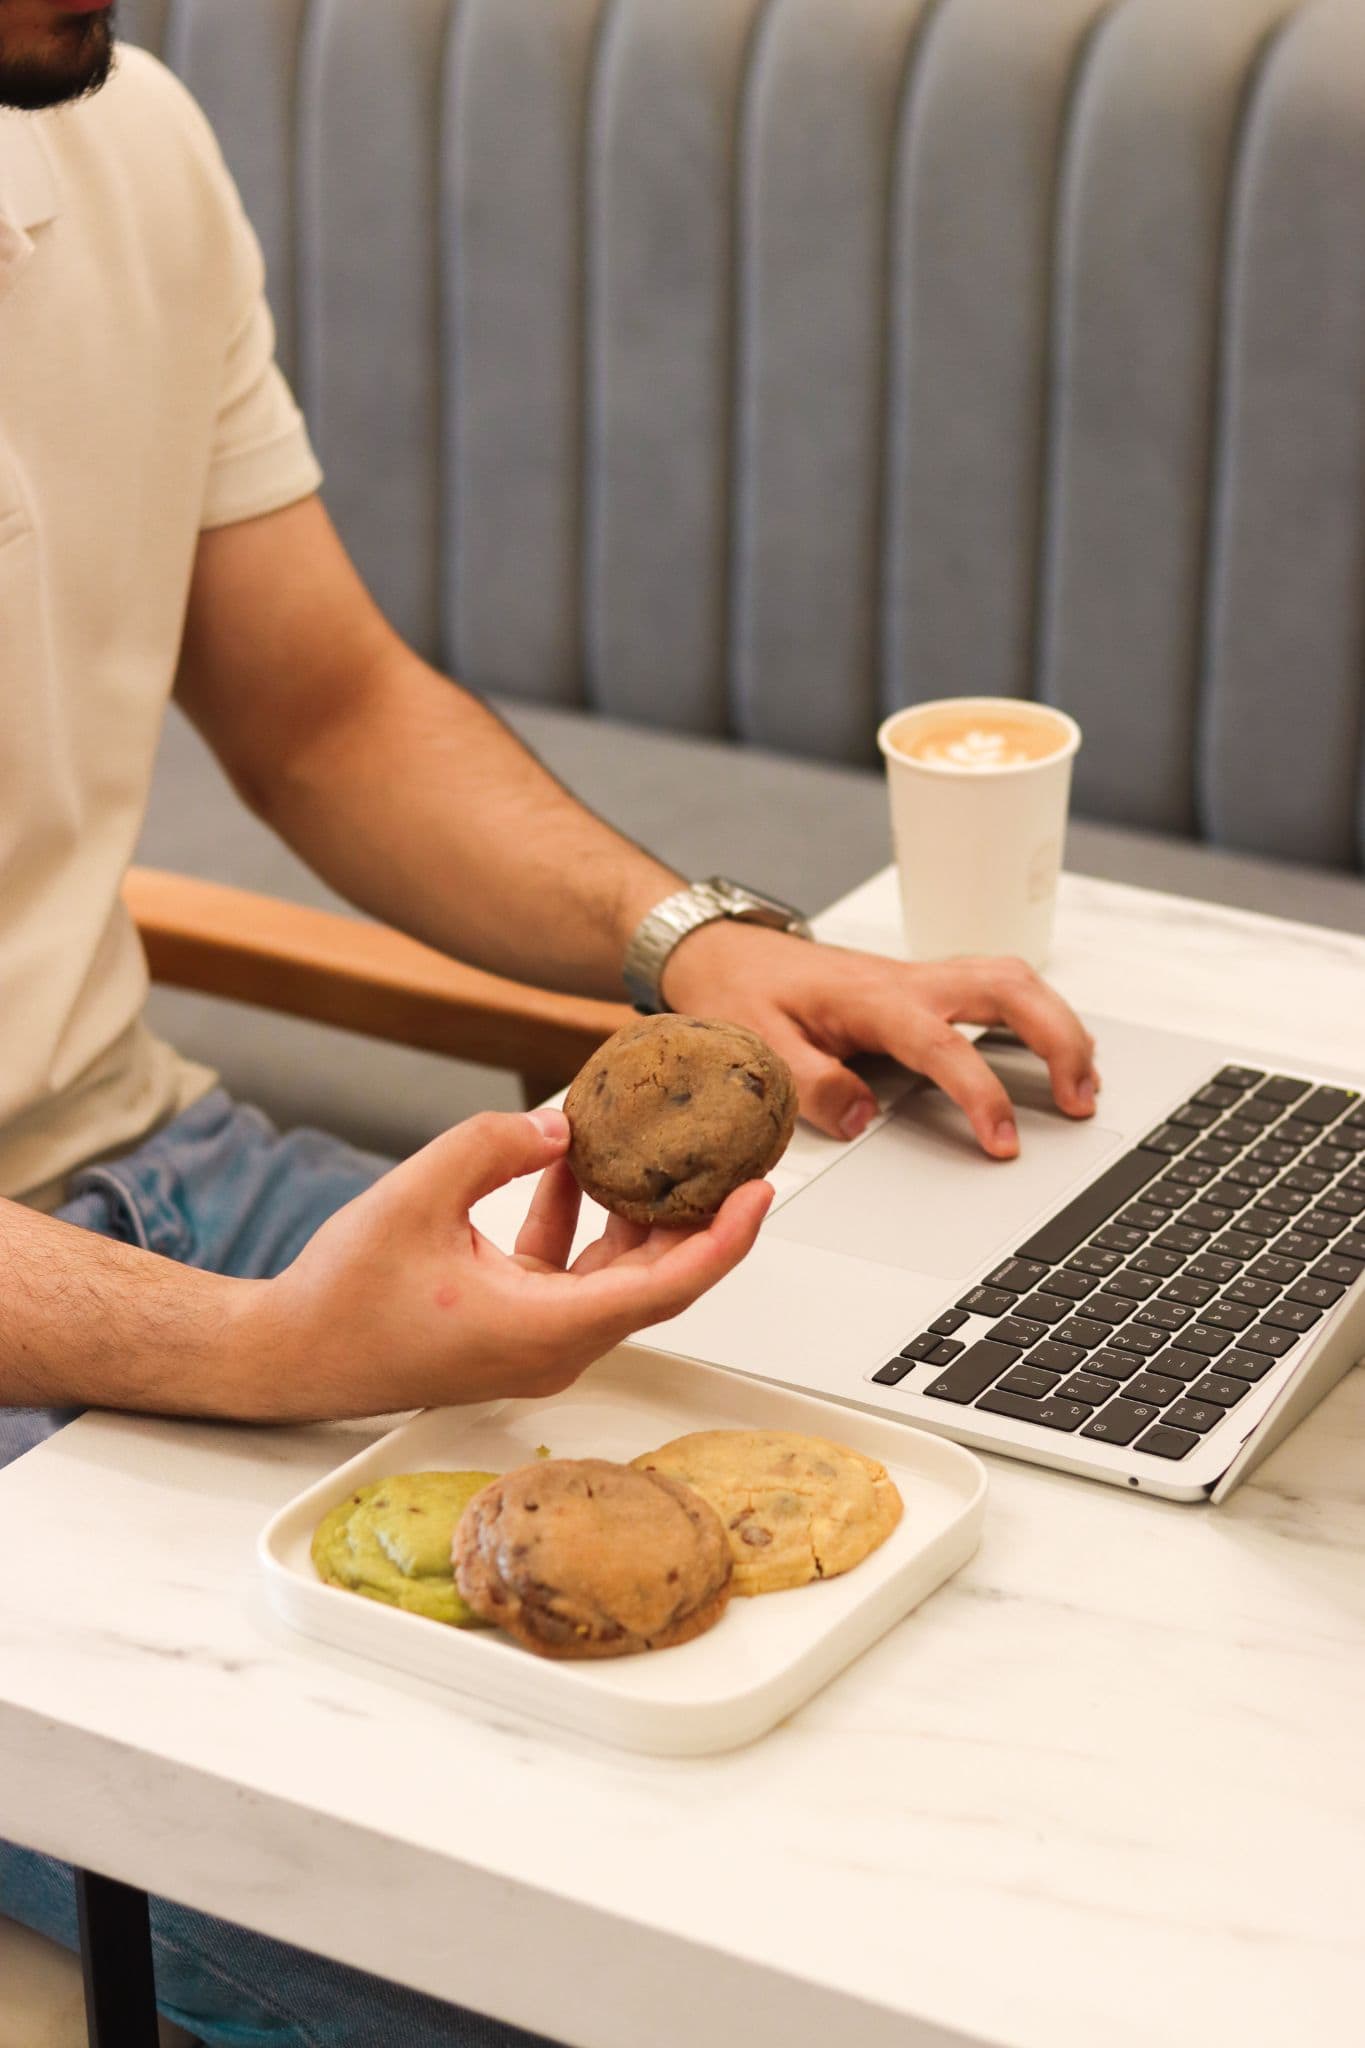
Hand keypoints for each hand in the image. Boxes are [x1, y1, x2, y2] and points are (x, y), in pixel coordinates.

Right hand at [240, 1108, 770, 1421]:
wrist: (289, 1353)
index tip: (759, 1192)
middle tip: (728, 1155)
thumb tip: (560, 1125)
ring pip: (615, 1274)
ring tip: (654, 1146)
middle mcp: (554, 1346)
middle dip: (694, 1215)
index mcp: (545, 1330)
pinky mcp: (514, 1327)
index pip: (668, 1286)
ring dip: (633, 1212)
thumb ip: (494, 1147)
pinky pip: (570, 1272)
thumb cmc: (342, 1299)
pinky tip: (565, 1163)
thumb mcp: (418, 1195)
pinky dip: (577, 1220)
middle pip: (654, 1278)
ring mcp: (536, 1341)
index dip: (724, 1239)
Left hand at [661, 922, 1098, 1159]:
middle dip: (1057, 1039)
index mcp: (871, 1000)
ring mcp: (922, 979)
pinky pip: (996, 987)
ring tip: (1085, 1082)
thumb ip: (809, 1086)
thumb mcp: (758, 1050)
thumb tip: (863, 1120)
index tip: (1004, 1140)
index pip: (944, 1045)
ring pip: (1013, 980)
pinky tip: (1053, 1050)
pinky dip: (1037, 1013)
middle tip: (1082, 1099)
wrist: (726, 954)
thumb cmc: (742, 996)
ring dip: (1058, 1023)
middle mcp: (908, 981)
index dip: (981, 1093)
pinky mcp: (925, 986)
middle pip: (1008, 989)